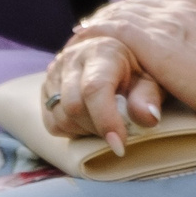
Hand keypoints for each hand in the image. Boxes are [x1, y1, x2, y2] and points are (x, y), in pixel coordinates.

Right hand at [41, 33, 160, 153]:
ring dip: (85, 130)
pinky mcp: (45, 89)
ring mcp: (54, 73)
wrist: (115, 57)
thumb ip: (149, 97)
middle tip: (118, 131)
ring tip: (106, 122)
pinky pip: (52, 123)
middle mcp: (72, 59)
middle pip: (73, 106)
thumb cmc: (136, 71)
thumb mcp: (150, 80)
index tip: (120, 145)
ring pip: (61, 117)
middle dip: (97, 128)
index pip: (95, 88)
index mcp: (102, 51)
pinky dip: (72, 130)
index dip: (106, 120)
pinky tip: (89, 121)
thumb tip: (148, 118)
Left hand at [67, 0, 195, 123]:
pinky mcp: (157, 43)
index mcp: (194, 16)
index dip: (125, 17)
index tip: (108, 30)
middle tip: (83, 36)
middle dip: (104, 20)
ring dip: (94, 28)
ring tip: (74, 43)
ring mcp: (166, 24)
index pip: (149, 7)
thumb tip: (193, 72)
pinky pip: (112, 31)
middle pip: (128, 7)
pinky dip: (93, 37)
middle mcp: (178, 12)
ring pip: (115, 15)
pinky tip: (78, 47)